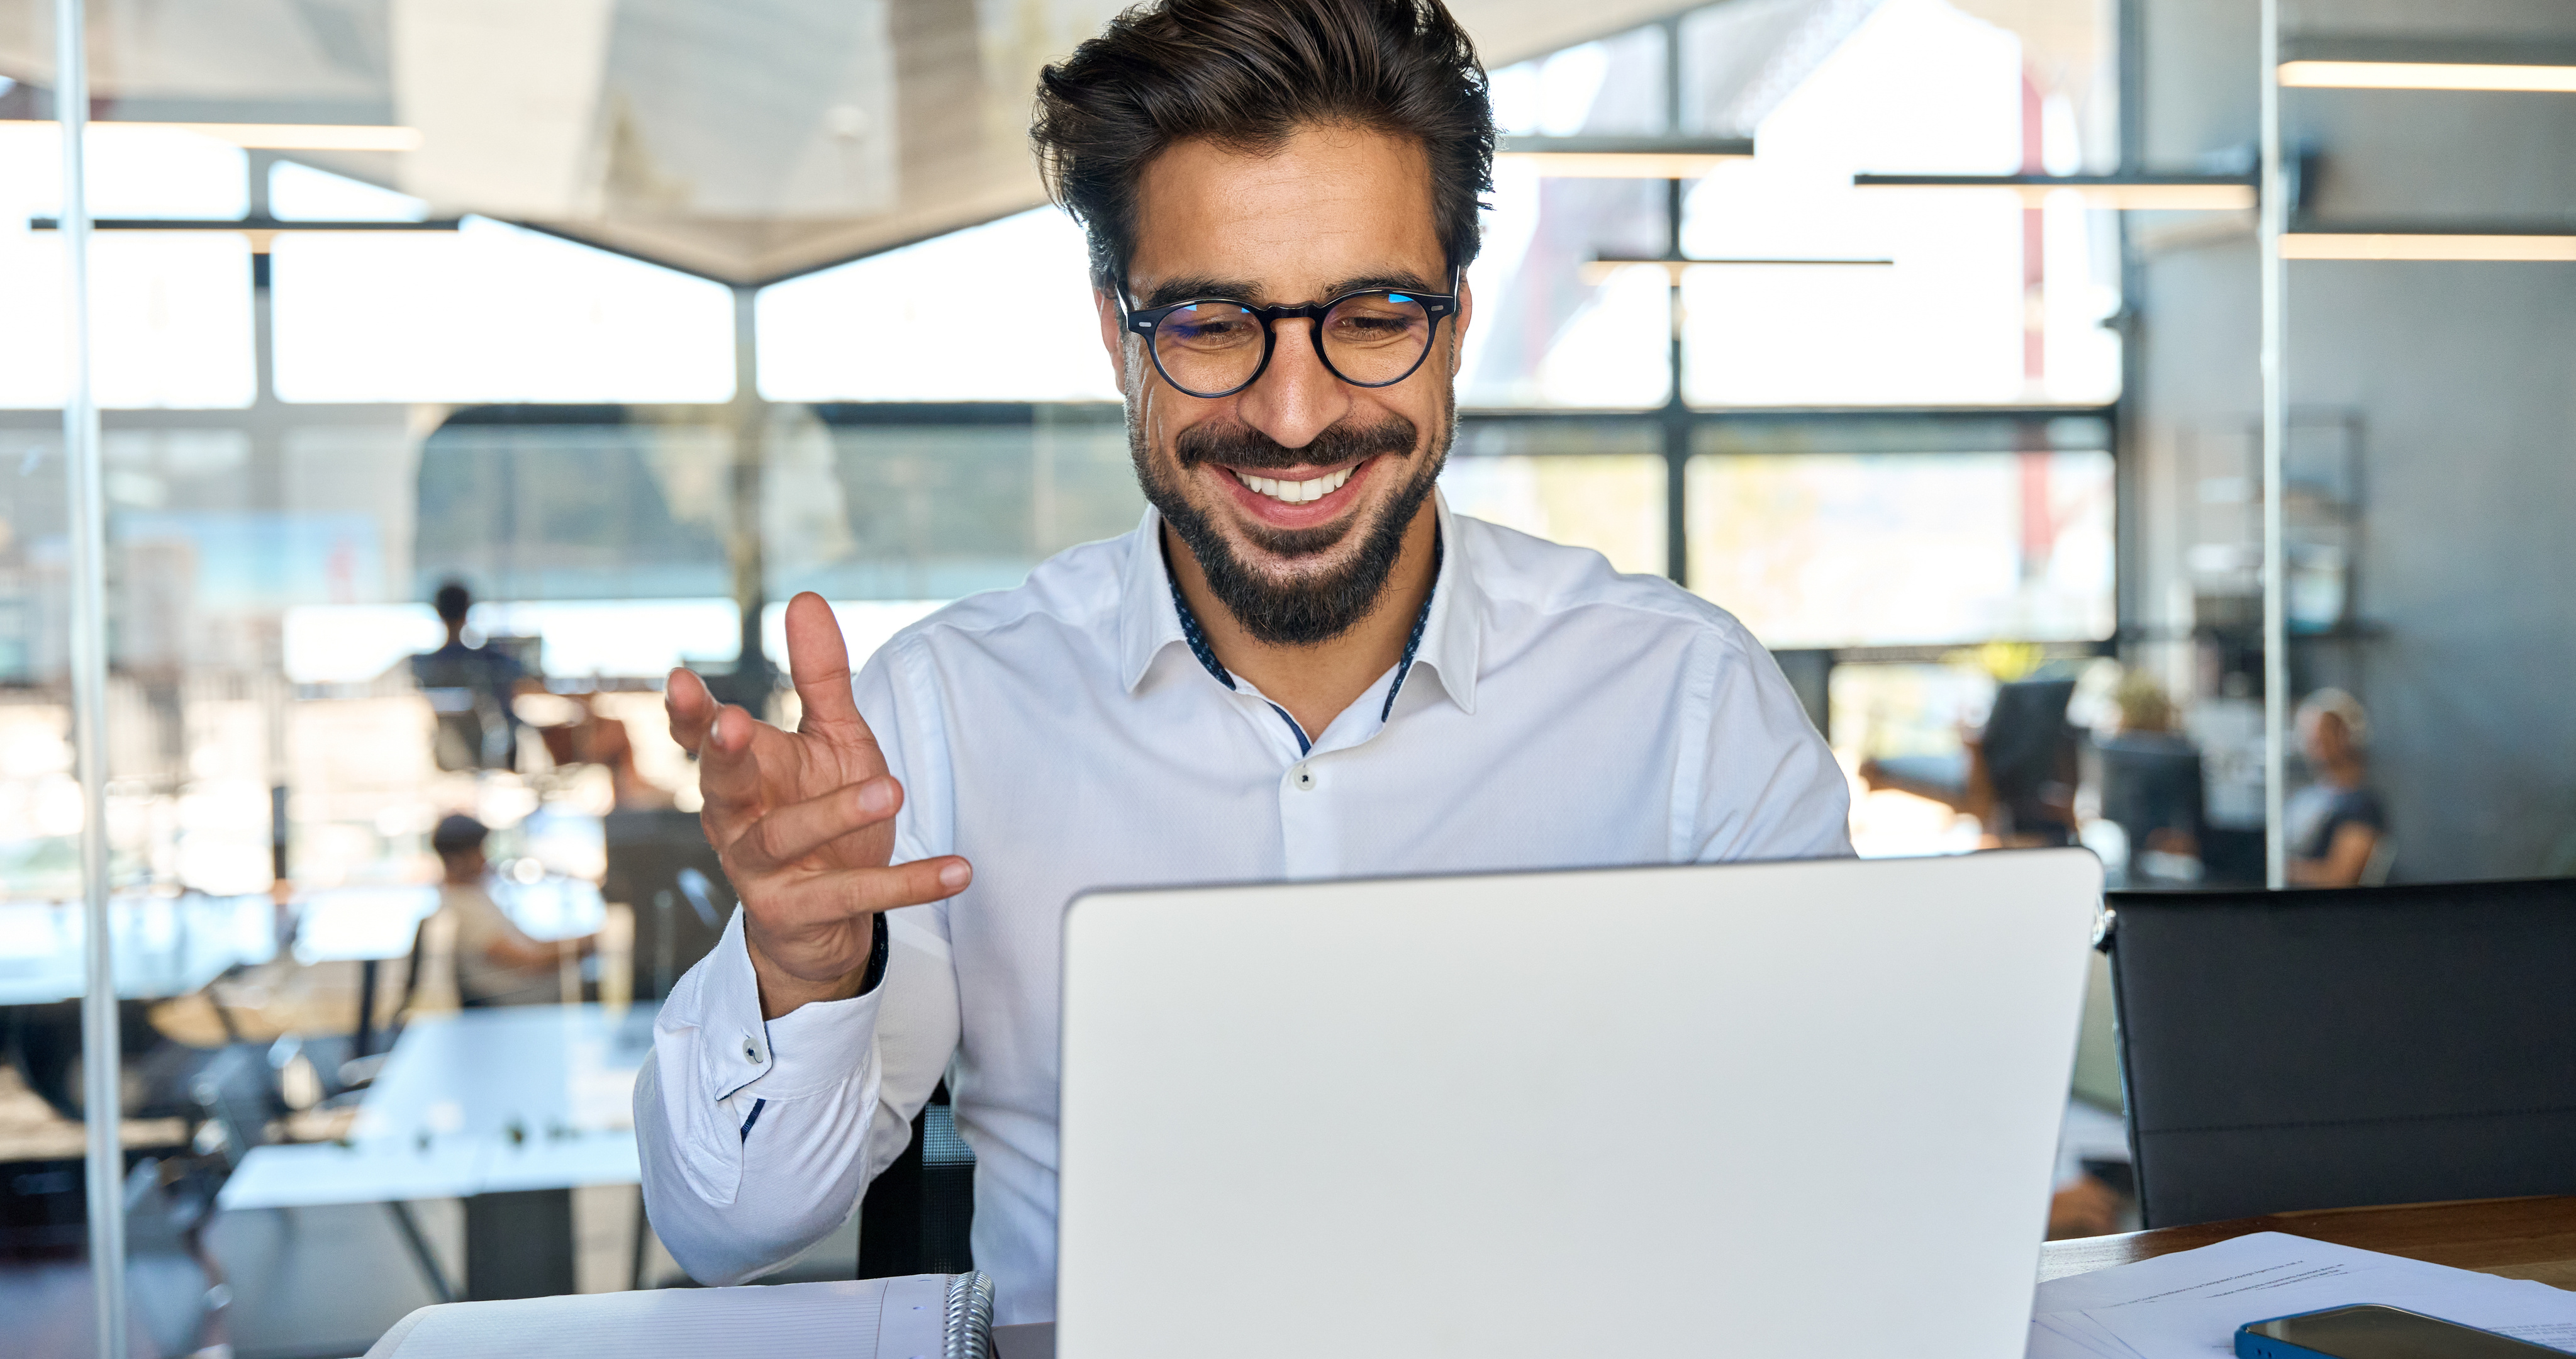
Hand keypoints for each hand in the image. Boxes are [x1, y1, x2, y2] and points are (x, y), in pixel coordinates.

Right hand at [666, 593, 971, 1017]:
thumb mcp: (831, 740)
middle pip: (721, 784)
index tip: (680, 678)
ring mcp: (760, 871)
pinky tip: (958, 870)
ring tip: (892, 789)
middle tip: (733, 721)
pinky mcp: (796, 913)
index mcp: (743, 772)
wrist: (823, 921)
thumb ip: (819, 677)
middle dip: (724, 753)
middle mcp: (735, 820)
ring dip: (835, 812)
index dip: (689, 712)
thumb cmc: (821, 812)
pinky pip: (852, 896)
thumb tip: (805, 597)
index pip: (702, 737)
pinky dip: (907, 882)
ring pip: (784, 837)